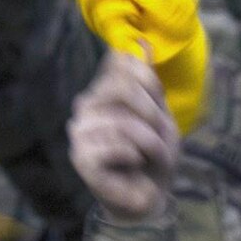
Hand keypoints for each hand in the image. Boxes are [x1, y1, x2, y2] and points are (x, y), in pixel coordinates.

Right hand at [70, 50, 179, 221]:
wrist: (148, 199)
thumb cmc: (153, 157)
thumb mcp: (159, 114)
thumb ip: (149, 82)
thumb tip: (142, 42)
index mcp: (102, 90)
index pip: (123, 63)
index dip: (151, 84)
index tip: (158, 110)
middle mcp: (85, 105)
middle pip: (125, 88)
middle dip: (154, 116)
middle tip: (161, 138)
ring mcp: (79, 130)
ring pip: (125, 122)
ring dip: (151, 143)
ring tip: (150, 157)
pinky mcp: (81, 157)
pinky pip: (119, 145)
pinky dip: (137, 156)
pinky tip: (133, 165)